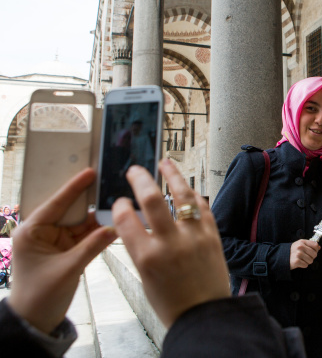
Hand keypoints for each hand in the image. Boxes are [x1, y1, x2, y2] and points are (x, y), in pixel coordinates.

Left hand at [8, 168, 116, 333]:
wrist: (35, 320)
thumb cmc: (40, 295)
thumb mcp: (68, 269)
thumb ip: (92, 246)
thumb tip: (114, 228)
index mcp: (32, 232)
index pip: (55, 204)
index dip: (74, 189)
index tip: (89, 173)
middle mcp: (43, 232)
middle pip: (71, 211)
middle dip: (90, 202)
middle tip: (109, 188)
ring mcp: (55, 241)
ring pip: (81, 224)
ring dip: (98, 219)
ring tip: (118, 207)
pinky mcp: (66, 250)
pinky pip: (85, 236)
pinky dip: (98, 233)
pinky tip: (114, 225)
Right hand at [112, 160, 230, 328]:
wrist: (205, 314)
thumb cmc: (173, 302)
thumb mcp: (145, 277)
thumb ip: (140, 248)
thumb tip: (135, 223)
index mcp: (147, 258)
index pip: (125, 219)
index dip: (119, 205)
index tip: (120, 201)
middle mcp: (170, 244)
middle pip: (152, 200)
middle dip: (141, 179)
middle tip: (135, 170)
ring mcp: (194, 237)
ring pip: (184, 196)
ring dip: (173, 175)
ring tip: (166, 163)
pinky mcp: (212, 236)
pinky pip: (203, 208)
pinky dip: (194, 196)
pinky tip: (188, 189)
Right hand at [290, 239, 319, 269]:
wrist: (282, 257)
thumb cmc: (293, 251)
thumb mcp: (300, 244)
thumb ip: (309, 244)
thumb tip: (319, 247)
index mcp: (302, 242)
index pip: (315, 245)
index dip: (316, 250)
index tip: (312, 252)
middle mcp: (300, 247)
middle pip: (314, 254)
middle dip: (311, 257)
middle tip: (306, 257)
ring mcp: (298, 254)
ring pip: (311, 261)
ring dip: (307, 262)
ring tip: (301, 260)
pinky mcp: (296, 261)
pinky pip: (306, 265)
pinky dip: (303, 265)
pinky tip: (299, 263)